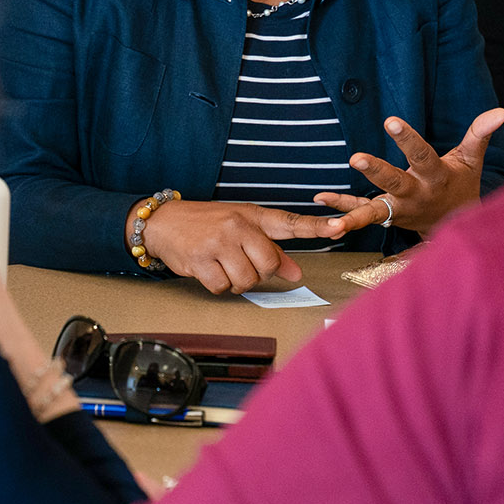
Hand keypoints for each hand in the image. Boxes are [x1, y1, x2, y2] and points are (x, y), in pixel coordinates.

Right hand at [136, 199, 343, 294]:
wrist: (164, 222)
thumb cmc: (206, 224)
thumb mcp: (240, 229)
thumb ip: (270, 249)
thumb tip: (296, 274)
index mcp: (251, 216)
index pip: (289, 222)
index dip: (316, 227)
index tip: (340, 226)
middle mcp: (237, 227)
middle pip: (268, 266)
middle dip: (257, 272)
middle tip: (239, 261)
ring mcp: (218, 243)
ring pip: (247, 281)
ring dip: (236, 281)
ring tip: (222, 265)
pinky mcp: (200, 260)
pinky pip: (222, 288)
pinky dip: (217, 286)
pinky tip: (208, 270)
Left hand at [316, 108, 503, 237]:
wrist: (456, 226)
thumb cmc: (460, 186)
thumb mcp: (471, 160)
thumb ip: (479, 134)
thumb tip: (500, 111)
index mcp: (435, 177)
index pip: (422, 155)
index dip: (408, 139)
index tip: (392, 120)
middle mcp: (416, 195)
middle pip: (394, 183)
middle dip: (376, 171)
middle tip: (356, 157)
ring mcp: (399, 210)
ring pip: (374, 210)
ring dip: (351, 211)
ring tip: (325, 206)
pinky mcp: (385, 216)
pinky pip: (360, 212)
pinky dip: (341, 206)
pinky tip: (321, 199)